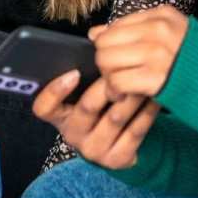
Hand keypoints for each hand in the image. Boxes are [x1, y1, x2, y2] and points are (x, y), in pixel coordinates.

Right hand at [32, 74, 159, 169]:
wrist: (120, 146)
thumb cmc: (101, 111)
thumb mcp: (85, 96)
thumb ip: (85, 75)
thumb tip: (96, 37)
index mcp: (60, 117)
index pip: (44, 108)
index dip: (55, 91)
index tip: (74, 72)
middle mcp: (73, 135)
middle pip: (86, 107)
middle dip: (106, 86)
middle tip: (122, 70)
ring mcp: (95, 150)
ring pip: (115, 118)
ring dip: (131, 96)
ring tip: (143, 79)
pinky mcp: (117, 160)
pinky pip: (134, 132)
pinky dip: (146, 112)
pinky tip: (153, 97)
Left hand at [90, 4, 189, 97]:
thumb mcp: (174, 35)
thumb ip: (137, 31)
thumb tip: (94, 33)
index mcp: (163, 15)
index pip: (117, 24)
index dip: (111, 43)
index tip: (119, 57)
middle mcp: (158, 29)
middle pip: (106, 41)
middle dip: (105, 60)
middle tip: (116, 73)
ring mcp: (157, 53)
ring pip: (106, 60)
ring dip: (108, 77)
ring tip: (119, 86)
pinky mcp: (155, 78)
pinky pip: (117, 81)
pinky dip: (115, 91)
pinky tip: (123, 96)